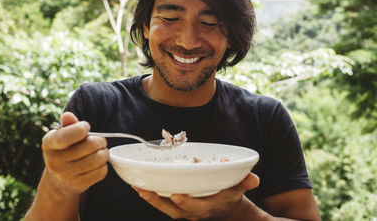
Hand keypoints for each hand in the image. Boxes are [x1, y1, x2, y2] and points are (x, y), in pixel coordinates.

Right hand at [41, 112, 108, 195]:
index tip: (86, 127)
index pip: (64, 137)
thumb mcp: (62, 136)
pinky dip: (104, 166)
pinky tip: (98, 164)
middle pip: (90, 146)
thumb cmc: (64, 150)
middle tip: (100, 141)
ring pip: (98, 159)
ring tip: (101, 151)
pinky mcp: (78, 185)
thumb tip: (68, 116)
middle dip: (101, 140)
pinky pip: (101, 172)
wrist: (58, 180)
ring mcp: (66, 175)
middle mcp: (54, 161)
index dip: (81, 129)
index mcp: (49, 144)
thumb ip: (68, 125)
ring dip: (104, 153)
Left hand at [133, 173, 259, 219]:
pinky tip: (140, 186)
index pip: (196, 208)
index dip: (186, 203)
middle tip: (144, 191)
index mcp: (208, 207)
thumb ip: (245, 182)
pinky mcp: (177, 206)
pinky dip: (152, 195)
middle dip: (158, 201)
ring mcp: (184, 211)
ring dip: (151, 198)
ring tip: (137, 187)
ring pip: (164, 207)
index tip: (176, 195)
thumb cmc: (230, 195)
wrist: (226, 210)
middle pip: (173, 210)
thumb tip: (254, 178)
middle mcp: (193, 212)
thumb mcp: (240, 188)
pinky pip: (162, 203)